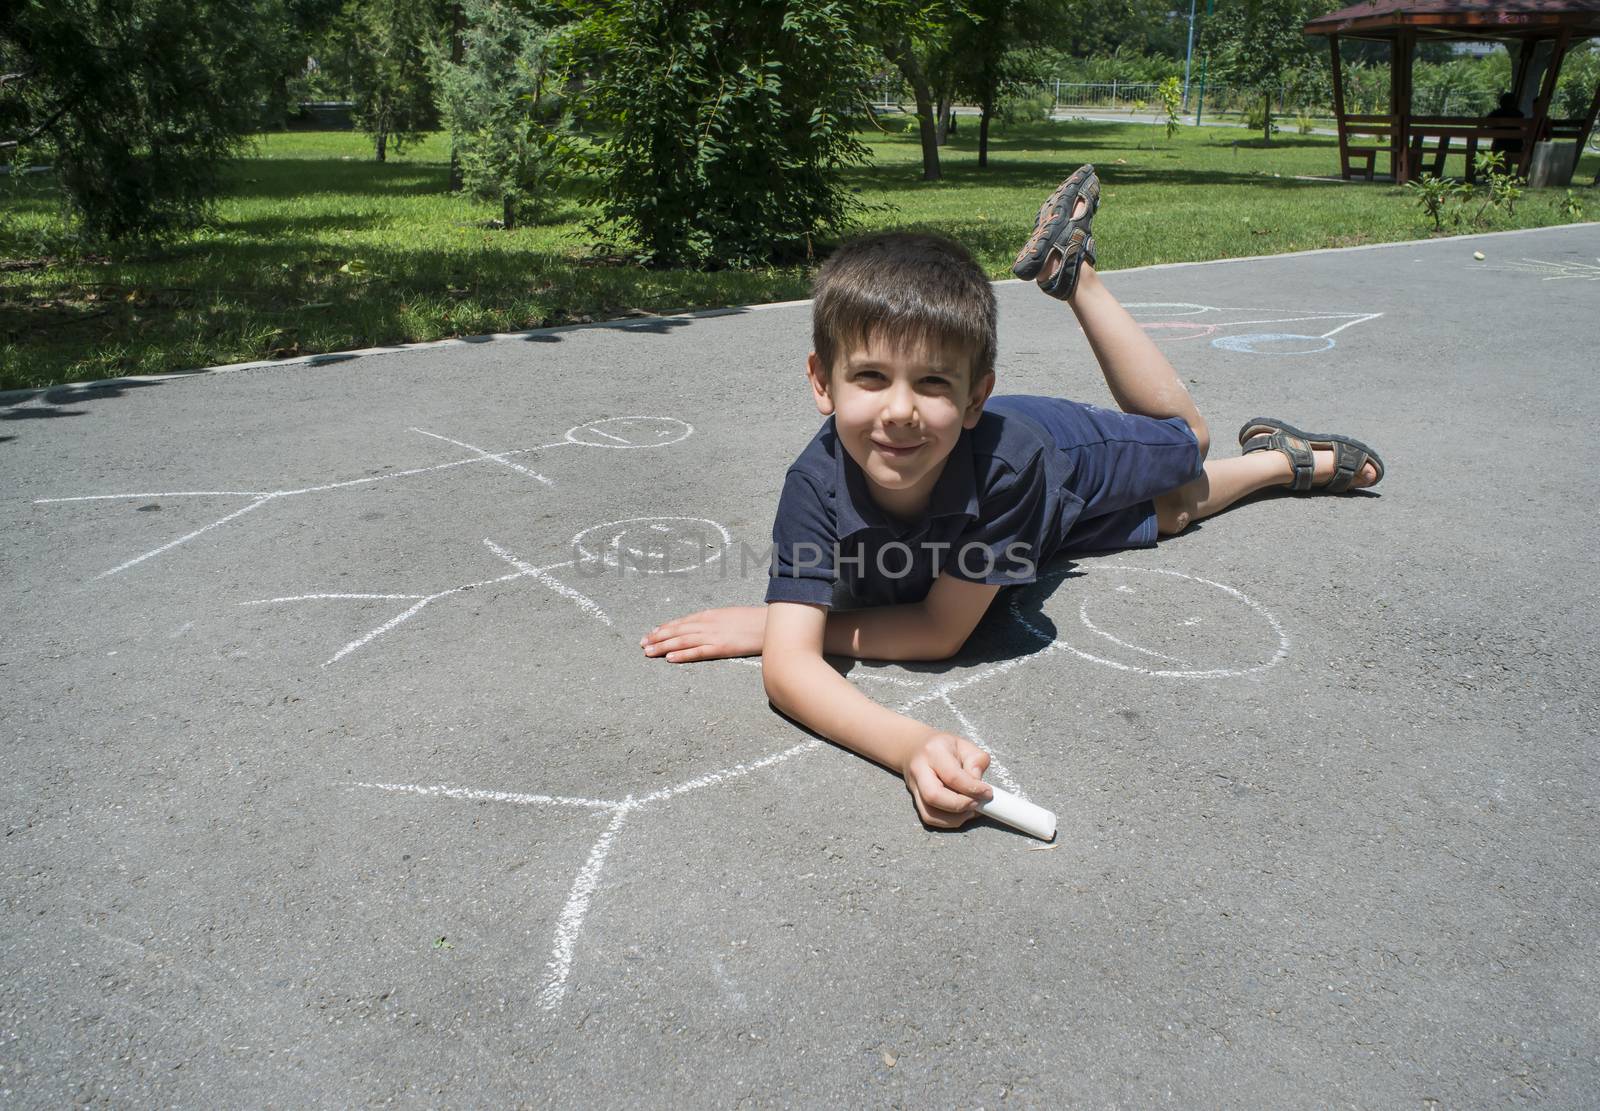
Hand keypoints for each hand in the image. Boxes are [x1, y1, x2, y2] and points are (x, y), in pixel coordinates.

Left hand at [641, 606, 765, 662]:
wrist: (771, 624)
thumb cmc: (753, 621)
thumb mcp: (731, 616)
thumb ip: (716, 622)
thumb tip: (705, 627)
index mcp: (710, 615)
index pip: (681, 622)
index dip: (664, 628)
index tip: (651, 633)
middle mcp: (707, 623)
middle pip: (677, 631)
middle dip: (658, 637)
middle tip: (642, 644)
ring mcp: (713, 635)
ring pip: (682, 641)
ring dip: (663, 646)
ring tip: (648, 652)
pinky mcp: (721, 647)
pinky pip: (698, 652)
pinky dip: (682, 655)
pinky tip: (669, 659)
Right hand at [901, 732, 991, 828]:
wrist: (914, 748)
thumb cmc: (942, 747)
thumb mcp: (963, 745)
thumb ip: (976, 761)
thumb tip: (979, 784)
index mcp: (933, 752)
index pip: (952, 776)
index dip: (972, 788)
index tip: (988, 793)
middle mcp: (919, 771)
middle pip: (934, 796)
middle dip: (960, 805)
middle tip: (978, 804)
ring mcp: (914, 788)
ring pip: (929, 813)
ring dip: (954, 818)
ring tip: (971, 811)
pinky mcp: (915, 800)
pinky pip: (929, 818)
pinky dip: (948, 822)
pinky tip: (961, 814)